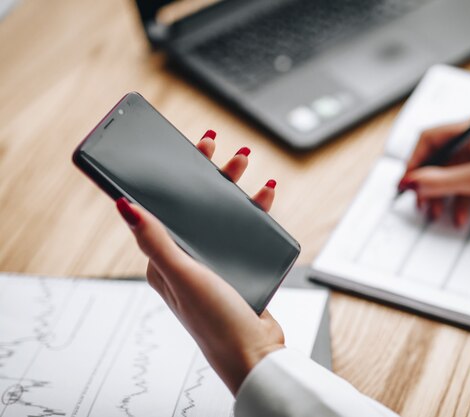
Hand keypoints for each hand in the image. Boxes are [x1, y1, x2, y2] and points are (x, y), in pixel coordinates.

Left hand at [115, 130, 283, 394]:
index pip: (165, 208)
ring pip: (224, 217)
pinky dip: (256, 213)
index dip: (178, 177)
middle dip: (213, 177)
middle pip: (197, 207)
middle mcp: (187, 260)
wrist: (256, 355)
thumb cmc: (215, 321)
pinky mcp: (239, 269)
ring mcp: (214, 264)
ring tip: (250, 168)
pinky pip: (246, 233)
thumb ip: (155, 241)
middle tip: (226, 151)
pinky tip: (265, 199)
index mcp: (164, 260)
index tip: (192, 149)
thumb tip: (123, 205)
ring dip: (236, 191)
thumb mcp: (182, 276)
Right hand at [398, 120, 469, 225]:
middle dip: (425, 182)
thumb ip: (442, 181)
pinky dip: (455, 200)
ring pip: (445, 174)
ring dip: (438, 195)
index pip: (429, 139)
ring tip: (434, 212)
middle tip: (417, 200)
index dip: (413, 161)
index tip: (406, 182)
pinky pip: (459, 184)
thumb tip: (411, 183)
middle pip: (434, 158)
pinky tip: (457, 216)